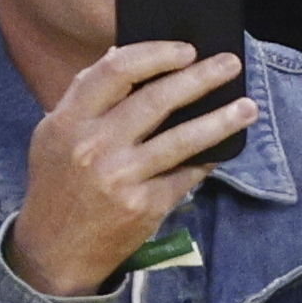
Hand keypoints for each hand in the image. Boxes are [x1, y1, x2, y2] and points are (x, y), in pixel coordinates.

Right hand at [4, 38, 253, 297]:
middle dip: (200, 78)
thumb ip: (85, 96)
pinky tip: (223, 148)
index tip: (186, 51)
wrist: (55, 252)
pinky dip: (206, 160)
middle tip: (230, 64)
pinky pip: (185, 175)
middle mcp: (95, 147)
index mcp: (70, 121)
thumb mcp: (54, 135)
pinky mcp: (143, 207)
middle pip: (157, 99)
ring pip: (181, 139)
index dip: (156, 54)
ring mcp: (121, 179)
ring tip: (248, 106)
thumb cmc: (58, 186)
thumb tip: (120, 53)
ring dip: (220, 120)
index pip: (117, 71)